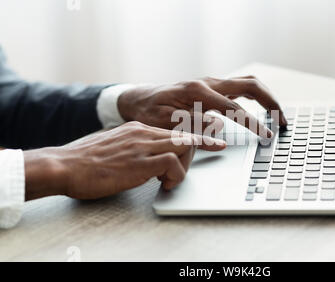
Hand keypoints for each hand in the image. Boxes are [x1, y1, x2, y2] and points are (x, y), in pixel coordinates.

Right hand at [23, 122, 225, 199]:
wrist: (64, 166)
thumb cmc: (84, 161)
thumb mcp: (113, 146)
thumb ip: (132, 147)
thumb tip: (146, 158)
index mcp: (136, 127)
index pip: (173, 129)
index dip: (190, 138)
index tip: (209, 140)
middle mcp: (143, 132)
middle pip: (184, 134)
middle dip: (198, 147)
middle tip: (196, 160)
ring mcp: (143, 145)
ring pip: (184, 145)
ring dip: (184, 165)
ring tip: (170, 179)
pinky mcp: (141, 162)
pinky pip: (173, 163)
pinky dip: (176, 175)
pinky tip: (165, 183)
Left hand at [117, 76, 287, 137]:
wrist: (139, 99)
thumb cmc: (149, 112)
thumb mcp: (164, 123)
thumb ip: (193, 127)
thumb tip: (220, 132)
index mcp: (197, 91)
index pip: (235, 108)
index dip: (254, 123)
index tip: (267, 135)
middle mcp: (208, 83)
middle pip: (250, 85)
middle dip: (270, 102)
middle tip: (282, 121)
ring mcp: (211, 83)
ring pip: (248, 83)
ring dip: (266, 97)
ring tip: (278, 116)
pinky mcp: (212, 88)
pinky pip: (240, 88)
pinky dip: (255, 98)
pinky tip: (260, 109)